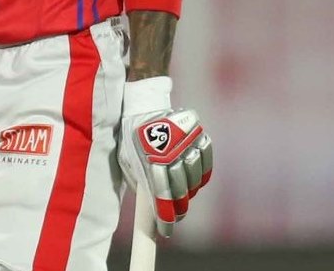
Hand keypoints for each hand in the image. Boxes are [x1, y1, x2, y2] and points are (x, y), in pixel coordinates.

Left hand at [119, 76, 213, 237]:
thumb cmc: (130, 135)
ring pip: (195, 177)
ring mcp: (186, 139)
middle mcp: (169, 149)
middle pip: (181, 189)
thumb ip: (141, 181)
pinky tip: (196, 182)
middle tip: (175, 216)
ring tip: (183, 197)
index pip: (162, 194)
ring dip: (190, 192)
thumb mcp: (128, 158)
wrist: (140, 101)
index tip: (166, 231)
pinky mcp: (197, 131)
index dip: (166, 217)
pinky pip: (206, 160)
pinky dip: (202, 175)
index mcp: (147, 156)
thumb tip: (153, 208)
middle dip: (179, 208)